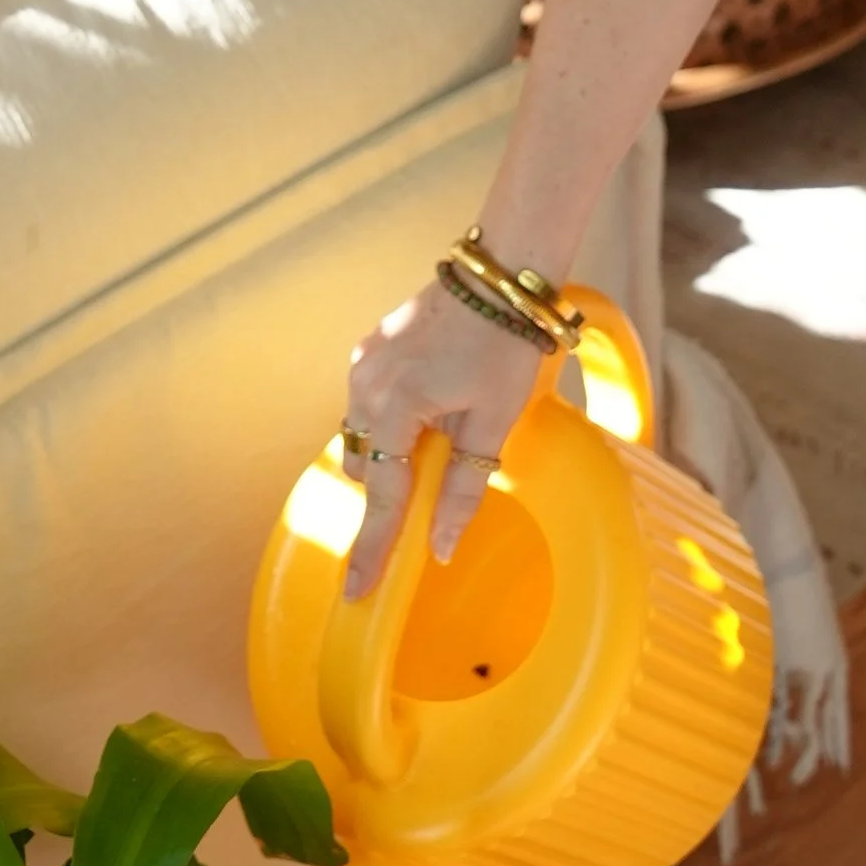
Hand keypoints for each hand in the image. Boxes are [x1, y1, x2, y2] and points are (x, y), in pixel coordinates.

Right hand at [341, 281, 546, 596]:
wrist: (502, 274)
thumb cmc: (507, 344)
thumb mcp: (495, 422)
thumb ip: (463, 487)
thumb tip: (440, 546)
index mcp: (395, 405)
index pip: (382, 497)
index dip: (373, 548)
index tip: (358, 590)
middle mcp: (366, 385)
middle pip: (367, 468)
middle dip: (391, 491)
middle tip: (429, 500)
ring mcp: (364, 363)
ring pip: (366, 435)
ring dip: (394, 452)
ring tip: (443, 438)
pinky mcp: (372, 348)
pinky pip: (370, 403)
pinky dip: (394, 421)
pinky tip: (433, 407)